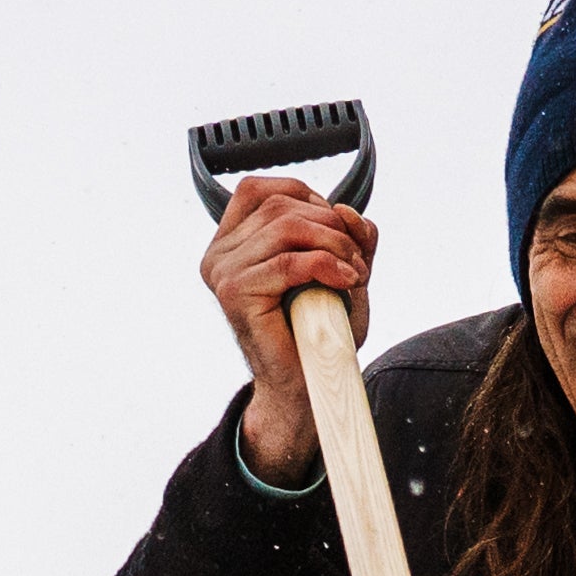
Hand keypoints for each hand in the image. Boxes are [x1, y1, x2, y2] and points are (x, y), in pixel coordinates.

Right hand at [202, 176, 382, 480]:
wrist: (305, 385)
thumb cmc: (317, 331)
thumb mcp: (340, 269)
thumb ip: (349, 235)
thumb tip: (350, 211)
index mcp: (231, 242)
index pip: (261, 190)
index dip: (307, 198)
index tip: (336, 228)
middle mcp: (219, 254)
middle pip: (280, 205)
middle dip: (331, 225)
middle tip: (356, 259)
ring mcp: (222, 272)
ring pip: (286, 228)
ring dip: (334, 245)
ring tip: (353, 272)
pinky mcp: (235, 293)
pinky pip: (287, 261)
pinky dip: (326, 265)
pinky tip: (345, 280)